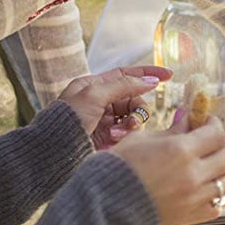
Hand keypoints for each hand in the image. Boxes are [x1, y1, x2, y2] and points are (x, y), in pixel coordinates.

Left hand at [57, 65, 171, 150]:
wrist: (56, 151)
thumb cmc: (68, 119)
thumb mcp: (94, 95)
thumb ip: (124, 85)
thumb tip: (150, 80)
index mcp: (94, 86)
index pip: (127, 75)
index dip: (147, 74)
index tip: (169, 75)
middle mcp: (102, 101)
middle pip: (135, 98)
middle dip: (138, 109)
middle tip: (133, 119)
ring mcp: (106, 120)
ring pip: (135, 116)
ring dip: (132, 124)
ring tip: (119, 133)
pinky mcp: (110, 137)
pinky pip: (130, 132)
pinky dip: (126, 135)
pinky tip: (116, 139)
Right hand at [111, 110, 224, 224]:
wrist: (103, 207)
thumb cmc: (115, 170)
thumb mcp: (140, 140)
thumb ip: (170, 130)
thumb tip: (186, 117)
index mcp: (180, 150)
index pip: (215, 133)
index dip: (216, 124)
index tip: (210, 122)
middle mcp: (193, 174)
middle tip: (224, 138)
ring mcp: (195, 198)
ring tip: (221, 163)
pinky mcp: (191, 217)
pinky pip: (218, 206)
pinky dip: (218, 195)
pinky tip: (210, 187)